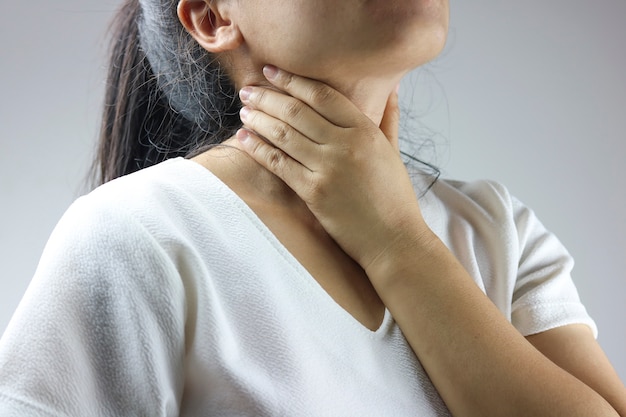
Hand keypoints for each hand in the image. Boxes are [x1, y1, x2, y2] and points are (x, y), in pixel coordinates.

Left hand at [237, 66, 427, 273]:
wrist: (393, 239)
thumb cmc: (394, 197)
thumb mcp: (393, 151)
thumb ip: (388, 116)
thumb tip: (391, 86)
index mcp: (365, 130)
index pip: (322, 95)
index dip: (292, 81)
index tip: (272, 72)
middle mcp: (345, 145)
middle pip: (297, 111)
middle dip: (267, 97)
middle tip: (248, 90)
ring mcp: (328, 169)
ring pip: (284, 135)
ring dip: (259, 119)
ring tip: (244, 111)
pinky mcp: (313, 193)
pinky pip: (279, 164)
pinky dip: (259, 149)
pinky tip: (245, 139)